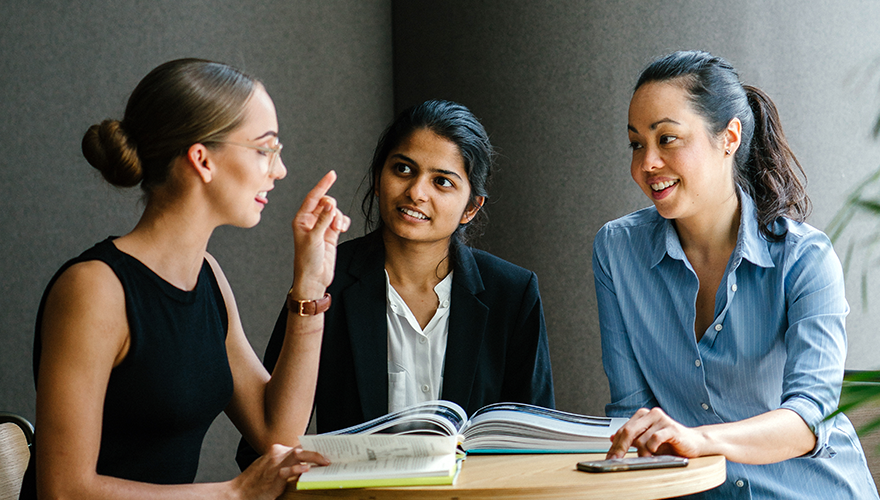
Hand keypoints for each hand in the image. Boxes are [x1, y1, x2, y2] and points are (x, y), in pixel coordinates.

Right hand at [231, 444, 328, 499]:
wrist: (238, 493)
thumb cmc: (256, 482)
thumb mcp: (271, 467)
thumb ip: (287, 463)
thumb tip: (307, 464)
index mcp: (277, 451)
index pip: (299, 445)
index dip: (314, 447)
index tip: (326, 449)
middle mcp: (276, 454)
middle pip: (301, 448)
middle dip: (318, 451)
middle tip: (330, 456)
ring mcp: (275, 464)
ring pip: (298, 455)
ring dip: (314, 457)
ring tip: (325, 461)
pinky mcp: (273, 477)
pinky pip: (288, 470)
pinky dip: (298, 469)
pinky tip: (307, 470)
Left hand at [291, 171, 350, 297]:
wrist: (314, 278)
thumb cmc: (307, 261)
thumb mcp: (314, 238)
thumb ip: (323, 220)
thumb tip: (330, 204)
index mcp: (301, 219)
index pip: (313, 197)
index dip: (322, 185)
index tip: (332, 175)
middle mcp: (310, 221)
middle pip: (325, 203)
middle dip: (332, 208)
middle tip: (334, 221)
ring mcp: (321, 227)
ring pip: (334, 212)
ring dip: (338, 218)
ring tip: (337, 229)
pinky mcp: (330, 234)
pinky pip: (340, 221)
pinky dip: (343, 223)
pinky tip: (342, 229)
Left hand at [606, 407, 703, 458]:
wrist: (693, 443)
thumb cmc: (670, 442)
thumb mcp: (647, 440)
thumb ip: (632, 438)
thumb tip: (612, 438)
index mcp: (643, 415)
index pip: (623, 429)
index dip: (615, 445)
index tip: (609, 457)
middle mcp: (651, 414)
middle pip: (628, 431)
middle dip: (620, 448)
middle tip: (616, 460)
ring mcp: (661, 419)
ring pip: (641, 439)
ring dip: (641, 453)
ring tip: (647, 458)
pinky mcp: (671, 428)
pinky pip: (655, 439)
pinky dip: (651, 448)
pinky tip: (654, 452)